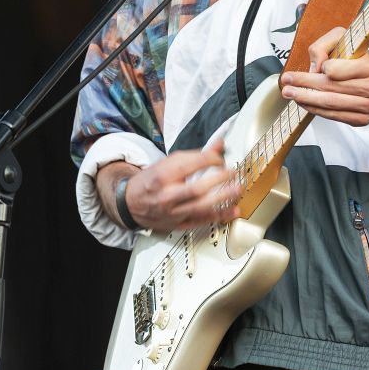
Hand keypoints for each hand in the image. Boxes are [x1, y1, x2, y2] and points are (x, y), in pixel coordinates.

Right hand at [103, 141, 241, 231]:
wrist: (130, 204)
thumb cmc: (150, 182)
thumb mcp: (167, 163)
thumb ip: (194, 155)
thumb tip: (218, 145)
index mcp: (161, 176)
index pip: (187, 166)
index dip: (207, 159)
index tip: (219, 156)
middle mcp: (166, 196)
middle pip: (195, 189)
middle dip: (218, 179)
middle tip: (232, 172)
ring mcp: (173, 213)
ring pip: (201, 207)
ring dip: (223, 198)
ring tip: (237, 189)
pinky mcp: (179, 224)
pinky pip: (202, 221)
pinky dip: (220, 216)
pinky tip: (233, 210)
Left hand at [279, 26, 368, 126]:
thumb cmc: (360, 61)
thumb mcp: (345, 41)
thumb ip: (325, 44)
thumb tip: (315, 66)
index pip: (337, 70)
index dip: (323, 68)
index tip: (312, 67)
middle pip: (330, 88)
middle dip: (304, 85)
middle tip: (286, 82)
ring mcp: (368, 106)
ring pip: (330, 104)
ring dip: (306, 99)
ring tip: (290, 93)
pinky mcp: (362, 120)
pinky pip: (333, 116)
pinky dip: (315, 109)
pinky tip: (303, 102)